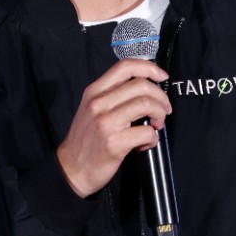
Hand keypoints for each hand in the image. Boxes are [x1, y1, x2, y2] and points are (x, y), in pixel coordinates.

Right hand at [56, 59, 171, 196]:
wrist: (71, 168)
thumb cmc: (85, 139)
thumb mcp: (90, 109)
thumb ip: (111, 95)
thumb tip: (144, 88)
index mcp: (94, 92)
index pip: (125, 67)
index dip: (149, 68)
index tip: (162, 76)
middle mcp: (99, 103)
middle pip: (141, 85)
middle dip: (161, 97)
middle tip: (164, 109)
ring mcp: (106, 123)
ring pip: (146, 105)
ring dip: (160, 114)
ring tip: (157, 125)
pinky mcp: (114, 143)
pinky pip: (147, 132)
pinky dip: (153, 138)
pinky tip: (146, 143)